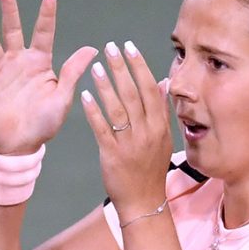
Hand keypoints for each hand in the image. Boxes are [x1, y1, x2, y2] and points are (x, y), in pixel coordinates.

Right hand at [0, 0, 97, 154]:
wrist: (20, 146)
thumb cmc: (44, 124)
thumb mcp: (63, 97)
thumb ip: (72, 72)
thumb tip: (92, 48)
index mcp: (40, 64)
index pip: (44, 33)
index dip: (46, 15)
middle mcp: (19, 63)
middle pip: (14, 31)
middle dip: (11, 11)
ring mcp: (1, 72)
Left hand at [81, 41, 171, 219]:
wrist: (144, 202)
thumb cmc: (151, 169)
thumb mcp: (163, 138)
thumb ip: (162, 110)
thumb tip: (163, 82)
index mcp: (160, 126)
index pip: (150, 89)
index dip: (139, 66)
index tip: (129, 47)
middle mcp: (147, 132)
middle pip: (134, 94)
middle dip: (122, 68)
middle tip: (111, 47)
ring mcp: (130, 144)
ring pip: (118, 109)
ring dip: (107, 86)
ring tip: (96, 66)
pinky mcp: (113, 155)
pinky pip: (103, 130)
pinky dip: (94, 112)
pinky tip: (85, 96)